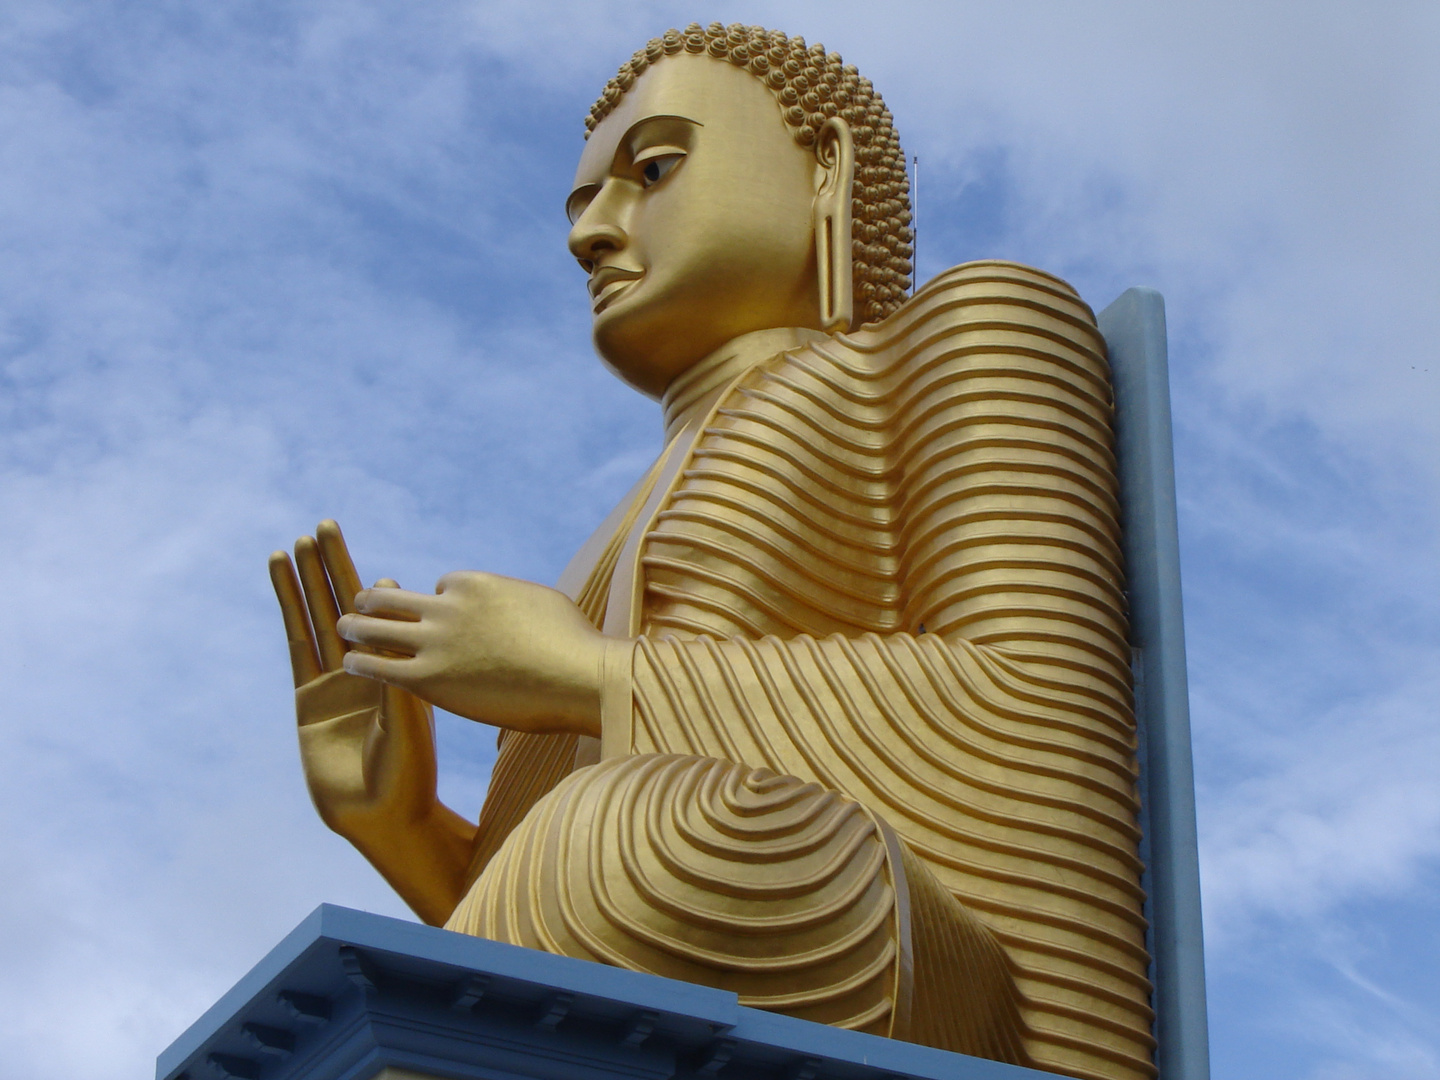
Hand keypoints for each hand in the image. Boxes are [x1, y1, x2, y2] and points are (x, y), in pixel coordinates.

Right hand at [269, 521, 472, 924]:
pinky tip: (281, 577)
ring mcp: (336, 679)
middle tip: (326, 525)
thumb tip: (392, 638)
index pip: (388, 618)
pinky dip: (289, 607)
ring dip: (308, 579)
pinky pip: (297, 642)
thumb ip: (396, 680)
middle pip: (350, 605)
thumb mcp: (408, 721)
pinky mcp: (307, 694)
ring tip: (298, 541)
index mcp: (402, 669)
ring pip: (320, 616)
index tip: (377, 576)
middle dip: (337, 566)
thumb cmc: (408, 774)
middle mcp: (370, 668)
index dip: (380, 595)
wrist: (380, 815)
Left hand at [334, 570, 606, 737]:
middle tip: (362, 604)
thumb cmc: (573, 645)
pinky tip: (350, 662)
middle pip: (395, 597)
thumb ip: (514, 599)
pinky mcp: (430, 679)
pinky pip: (380, 666)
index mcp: (475, 584)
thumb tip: (513, 604)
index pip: (440, 585)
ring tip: (344, 628)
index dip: (438, 601)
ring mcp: (436, 642)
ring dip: (357, 625)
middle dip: (376, 600)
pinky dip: (361, 661)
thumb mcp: (542, 602)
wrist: (579, 676)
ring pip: (377, 626)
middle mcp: (448, 606)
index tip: (440, 617)